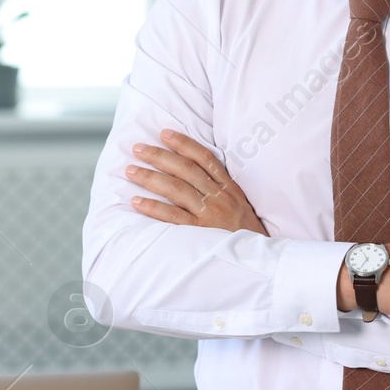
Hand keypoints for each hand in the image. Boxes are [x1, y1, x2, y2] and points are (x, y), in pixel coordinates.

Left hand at [126, 129, 266, 235]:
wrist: (258, 257)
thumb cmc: (245, 231)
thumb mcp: (239, 203)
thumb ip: (220, 187)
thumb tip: (195, 170)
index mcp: (228, 187)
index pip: (204, 158)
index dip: (183, 143)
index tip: (163, 133)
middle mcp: (218, 197)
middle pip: (185, 170)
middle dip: (159, 156)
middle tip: (137, 148)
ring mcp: (209, 214)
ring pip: (176, 189)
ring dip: (150, 178)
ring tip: (130, 170)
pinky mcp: (200, 233)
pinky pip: (173, 217)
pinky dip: (153, 208)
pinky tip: (136, 202)